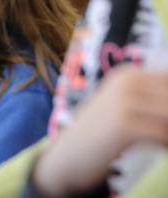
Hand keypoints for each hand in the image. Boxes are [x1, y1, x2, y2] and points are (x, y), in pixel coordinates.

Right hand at [32, 65, 167, 196]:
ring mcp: (122, 101)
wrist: (69, 153)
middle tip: (164, 130)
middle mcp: (125, 82)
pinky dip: (166, 144)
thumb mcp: (123, 106)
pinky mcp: (122, 124)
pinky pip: (162, 134)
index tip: (164, 118)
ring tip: (162, 139)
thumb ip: (151, 99)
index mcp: (127, 74)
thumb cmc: (101, 132)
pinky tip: (161, 149)